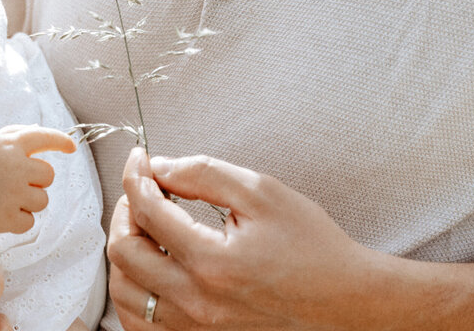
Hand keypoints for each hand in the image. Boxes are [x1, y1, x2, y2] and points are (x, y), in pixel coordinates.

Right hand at [0, 124, 75, 233]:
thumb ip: (16, 134)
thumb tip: (40, 131)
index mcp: (11, 145)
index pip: (44, 138)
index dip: (61, 141)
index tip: (71, 147)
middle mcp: (15, 167)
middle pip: (48, 176)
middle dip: (37, 179)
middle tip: (16, 181)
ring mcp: (12, 194)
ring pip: (42, 201)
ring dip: (29, 200)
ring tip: (7, 197)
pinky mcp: (6, 217)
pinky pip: (29, 221)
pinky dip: (19, 219)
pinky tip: (3, 211)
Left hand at [107, 148, 376, 329]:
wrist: (349, 303)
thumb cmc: (313, 247)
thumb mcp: (263, 193)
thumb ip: (203, 174)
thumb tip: (156, 167)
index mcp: (213, 262)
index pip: (146, 211)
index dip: (136, 176)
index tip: (140, 160)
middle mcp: (198, 303)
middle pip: (124, 252)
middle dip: (125, 211)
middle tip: (142, 191)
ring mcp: (196, 330)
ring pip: (124, 292)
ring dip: (125, 251)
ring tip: (145, 227)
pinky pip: (140, 323)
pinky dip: (134, 291)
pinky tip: (151, 266)